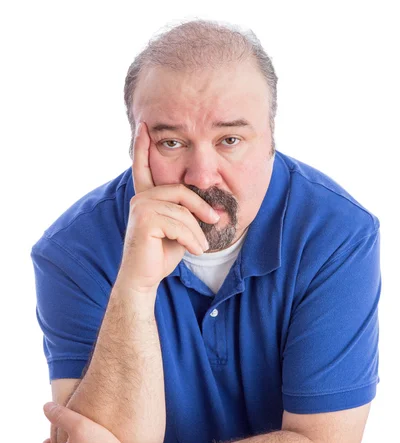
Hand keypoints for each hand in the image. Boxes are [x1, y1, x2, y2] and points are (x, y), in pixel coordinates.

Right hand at [117, 121, 220, 294]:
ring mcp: (140, 208)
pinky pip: (179, 224)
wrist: (144, 278)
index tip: (144, 125)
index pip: (144, 167)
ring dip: (198, 233)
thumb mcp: (179, 229)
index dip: (143, 146)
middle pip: (181, 191)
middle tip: (217, 220)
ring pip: (183, 212)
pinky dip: (192, 240)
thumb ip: (188, 213)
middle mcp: (141, 198)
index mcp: (147, 196)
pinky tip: (194, 251)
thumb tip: (216, 210)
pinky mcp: (144, 221)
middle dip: (202, 208)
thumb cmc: (162, 254)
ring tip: (201, 247)